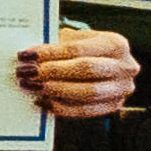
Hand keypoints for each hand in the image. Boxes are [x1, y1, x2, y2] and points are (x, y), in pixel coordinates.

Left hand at [19, 26, 138, 119]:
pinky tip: (42, 101)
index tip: (25, 55)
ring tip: (30, 87)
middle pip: (86, 69)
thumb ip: (57, 45)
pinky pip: (86, 110)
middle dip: (52, 72)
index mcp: (115, 43)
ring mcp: (122, 89)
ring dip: (55, 91)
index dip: (49, 53)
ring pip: (87, 93)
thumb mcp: (76, 39)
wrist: (105, 65)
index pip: (77, 48)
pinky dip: (61, 107)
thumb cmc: (84, 49)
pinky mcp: (115, 106)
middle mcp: (125, 66)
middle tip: (25, 72)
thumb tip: (28, 55)